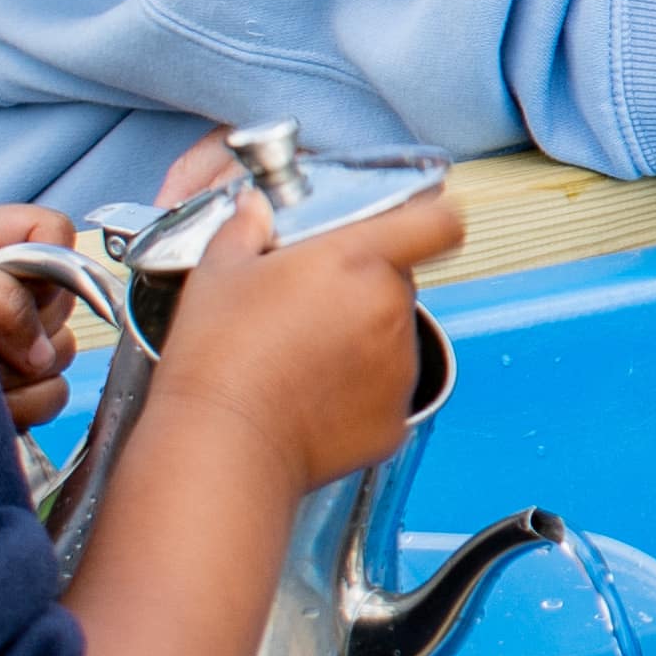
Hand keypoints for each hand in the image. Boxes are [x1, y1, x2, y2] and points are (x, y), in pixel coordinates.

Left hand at [0, 202, 87, 425]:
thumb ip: (0, 299)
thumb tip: (42, 355)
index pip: (54, 233)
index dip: (45, 258)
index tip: (10, 280)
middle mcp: (4, 292)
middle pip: (66, 305)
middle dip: (27, 329)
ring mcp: (6, 344)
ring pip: (61, 358)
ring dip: (19, 373)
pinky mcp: (5, 391)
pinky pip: (47, 400)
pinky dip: (18, 406)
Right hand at [138, 179, 467, 498]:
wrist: (223, 444)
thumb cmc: (219, 359)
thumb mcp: (219, 273)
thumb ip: (246, 229)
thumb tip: (254, 211)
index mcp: (356, 260)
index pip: (437, 222)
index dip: (431, 219)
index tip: (414, 226)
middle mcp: (389, 310)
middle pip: (398, 283)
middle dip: (363, 287)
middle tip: (310, 305)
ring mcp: (399, 368)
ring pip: (393, 338)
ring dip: (362, 340)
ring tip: (302, 358)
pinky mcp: (395, 419)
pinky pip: (386, 392)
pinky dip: (359, 391)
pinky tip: (311, 396)